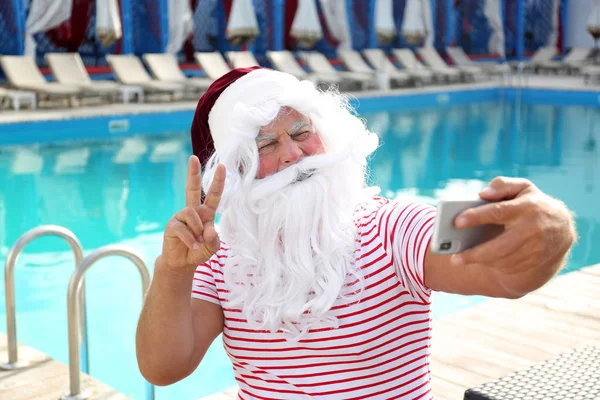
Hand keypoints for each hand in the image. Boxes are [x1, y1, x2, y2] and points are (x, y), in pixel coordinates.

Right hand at [160, 156, 225, 271]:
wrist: (182, 263)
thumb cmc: (199, 251)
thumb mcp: (212, 247)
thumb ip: (214, 238)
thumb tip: (208, 228)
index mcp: (206, 213)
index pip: (213, 195)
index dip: (218, 181)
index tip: (222, 166)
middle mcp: (193, 211)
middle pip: (192, 189)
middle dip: (192, 173)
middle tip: (193, 157)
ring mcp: (181, 217)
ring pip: (191, 214)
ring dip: (197, 230)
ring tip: (198, 242)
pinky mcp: (172, 225)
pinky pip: (183, 228)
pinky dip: (190, 239)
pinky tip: (192, 246)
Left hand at [451, 177, 575, 296]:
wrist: (561, 227)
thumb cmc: (532, 204)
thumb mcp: (522, 188)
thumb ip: (502, 185)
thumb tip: (482, 193)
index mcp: (527, 207)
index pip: (498, 211)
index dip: (477, 216)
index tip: (457, 222)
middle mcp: (533, 229)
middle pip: (500, 245)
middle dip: (475, 253)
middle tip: (454, 258)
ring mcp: (537, 248)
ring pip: (504, 259)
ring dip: (481, 262)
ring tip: (459, 260)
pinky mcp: (537, 261)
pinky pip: (511, 267)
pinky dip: (493, 265)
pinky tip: (480, 262)